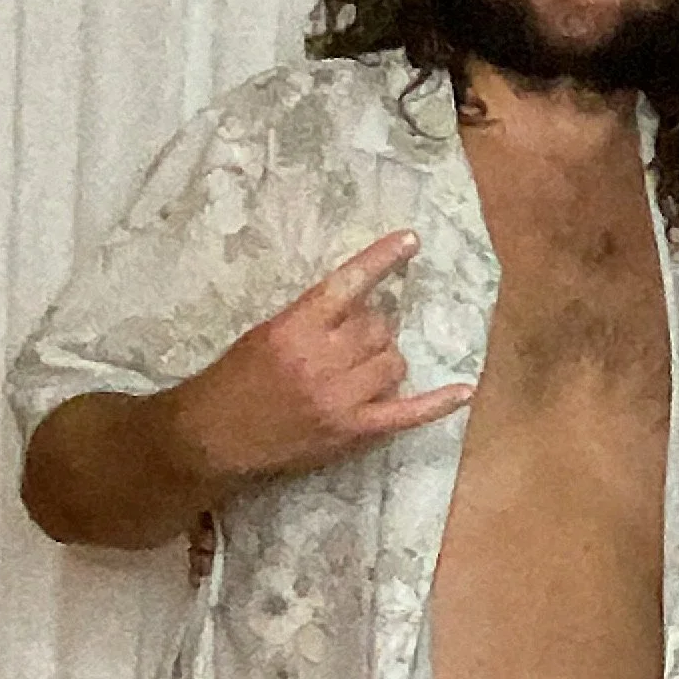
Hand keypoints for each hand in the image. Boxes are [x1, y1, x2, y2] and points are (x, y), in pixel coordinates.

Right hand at [168, 233, 473, 487]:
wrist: (214, 437)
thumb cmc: (235, 380)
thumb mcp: (265, 334)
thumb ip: (312, 319)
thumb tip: (364, 307)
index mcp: (296, 327)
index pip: (347, 284)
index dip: (381, 260)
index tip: (410, 240)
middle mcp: (322, 359)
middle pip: (379, 328)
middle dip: (373, 330)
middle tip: (351, 343)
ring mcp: (341, 398)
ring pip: (394, 363)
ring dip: (386, 361)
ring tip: (361, 371)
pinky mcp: (353, 431)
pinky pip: (407, 414)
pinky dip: (438, 403)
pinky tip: (464, 390)